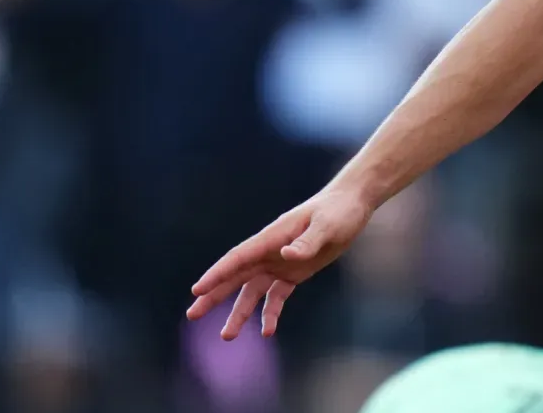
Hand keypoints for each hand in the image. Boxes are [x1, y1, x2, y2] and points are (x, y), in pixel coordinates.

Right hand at [186, 184, 374, 339]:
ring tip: (227, 335)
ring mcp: (279, 263)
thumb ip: (308, 241)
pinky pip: (276, 296)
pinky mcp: (293, 274)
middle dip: (213, 295)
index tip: (197, 290)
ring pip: (252, 291)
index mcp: (271, 238)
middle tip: (192, 315)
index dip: (217, 274)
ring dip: (239, 312)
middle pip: (235, 277)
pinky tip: (267, 331)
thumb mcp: (327, 225)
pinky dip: (270, 313)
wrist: (350, 206)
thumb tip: (287, 255)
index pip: (238, 258)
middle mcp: (269, 252)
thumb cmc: (337, 211)